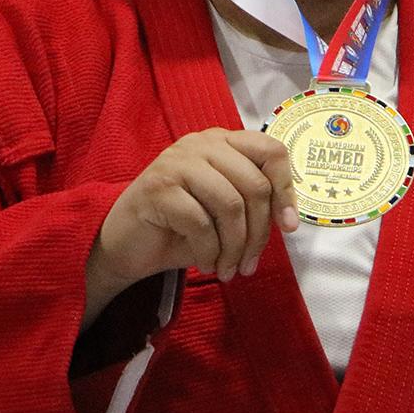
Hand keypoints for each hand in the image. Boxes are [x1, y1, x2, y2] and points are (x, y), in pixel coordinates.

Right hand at [83, 130, 299, 328]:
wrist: (125, 244)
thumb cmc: (179, 228)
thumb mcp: (224, 212)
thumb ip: (253, 204)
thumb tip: (288, 219)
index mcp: (223, 142)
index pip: (271, 151)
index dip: (286, 189)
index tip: (288, 226)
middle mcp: (202, 144)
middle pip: (255, 185)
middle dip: (259, 234)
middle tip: (249, 264)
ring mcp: (177, 162)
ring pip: (230, 205)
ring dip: (235, 247)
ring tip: (229, 270)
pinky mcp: (158, 187)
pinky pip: (201, 223)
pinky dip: (209, 252)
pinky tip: (205, 264)